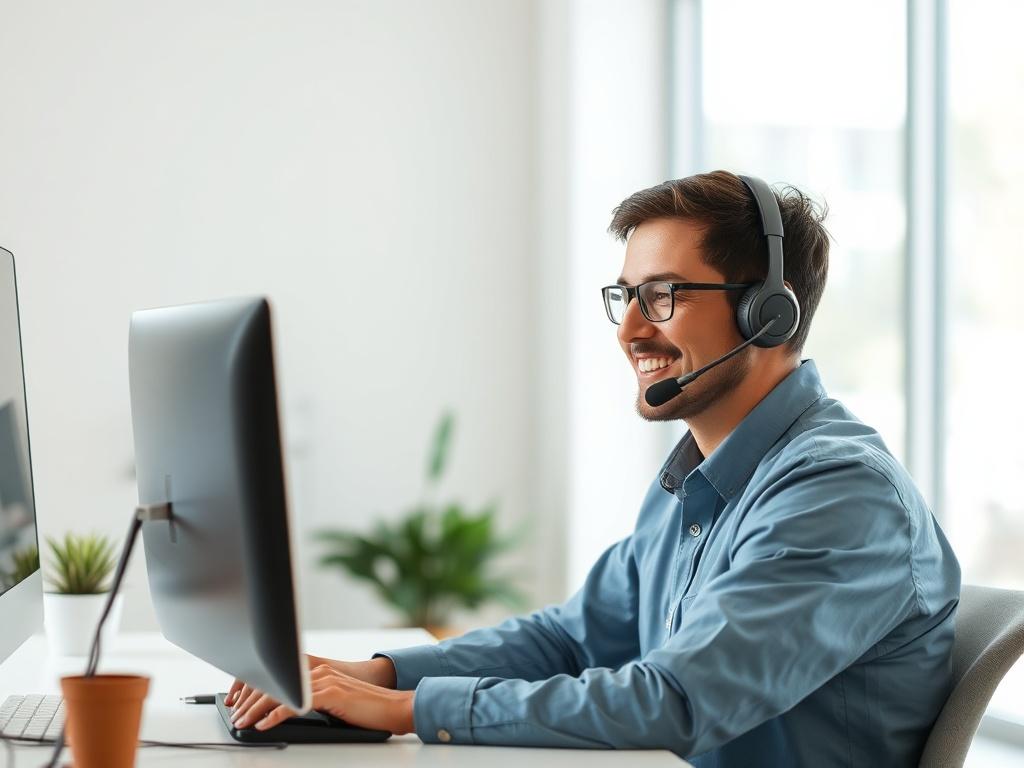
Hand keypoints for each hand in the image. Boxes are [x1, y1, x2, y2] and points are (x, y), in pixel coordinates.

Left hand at [225, 654, 397, 725]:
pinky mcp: (329, 693)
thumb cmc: (365, 708)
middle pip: (274, 682)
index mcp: (317, 671)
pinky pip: (294, 704)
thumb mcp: (332, 701)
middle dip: (249, 701)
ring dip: (255, 710)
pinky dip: (274, 716)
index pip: (278, 674)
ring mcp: (323, 681)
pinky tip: (263, 725)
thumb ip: (310, 699)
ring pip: (279, 692)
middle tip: (236, 716)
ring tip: (243, 722)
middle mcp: (318, 672)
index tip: (239, 702)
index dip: (254, 688)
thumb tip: (283, 710)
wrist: (392, 707)